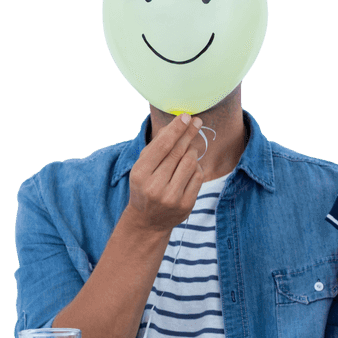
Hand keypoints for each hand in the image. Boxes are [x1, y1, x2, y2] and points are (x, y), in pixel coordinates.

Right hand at [125, 114, 205, 233]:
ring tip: (189, 149)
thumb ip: (156, 148)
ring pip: (190, 162)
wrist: (148, 221)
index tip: (186, 116)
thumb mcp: (142, 167)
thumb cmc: (145, 186)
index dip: (176, 129)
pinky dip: (196, 168)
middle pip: (178, 152)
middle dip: (189, 134)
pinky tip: (190, 167)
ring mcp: (171, 196)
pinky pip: (198, 176)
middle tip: (196, 121)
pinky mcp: (186, 204)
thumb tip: (175, 125)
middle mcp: (155, 186)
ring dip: (192, 152)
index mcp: (140, 173)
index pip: (162, 146)